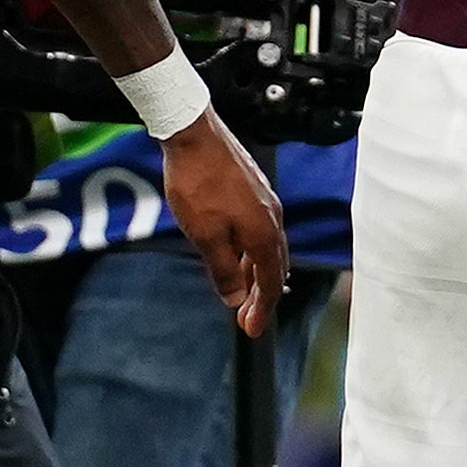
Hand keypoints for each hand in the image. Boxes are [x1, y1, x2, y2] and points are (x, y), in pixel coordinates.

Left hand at [159, 109, 288, 337]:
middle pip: (273, 267)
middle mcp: (272, 219)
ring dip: (254, 273)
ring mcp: (264, 202)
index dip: (262, 310)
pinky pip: (258, 231)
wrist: (193, 135)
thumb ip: (223, 270)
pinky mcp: (253, 190)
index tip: (252, 330)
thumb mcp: (205, 237)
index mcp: (263, 234)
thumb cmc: (198, 183)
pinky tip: (234, 253)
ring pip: (265, 248)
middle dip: (261, 296)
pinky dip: (250, 251)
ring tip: (239, 290)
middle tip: (247, 318)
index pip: (269, 282)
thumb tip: (235, 298)